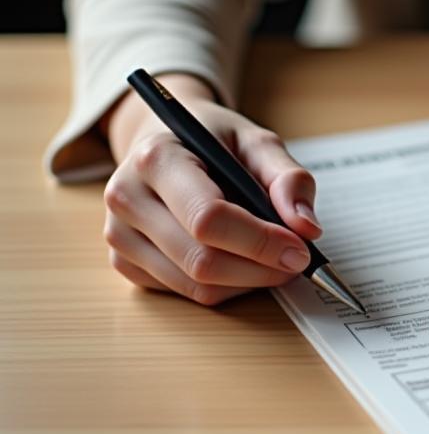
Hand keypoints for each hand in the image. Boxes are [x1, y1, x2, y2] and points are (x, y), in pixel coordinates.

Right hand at [100, 74, 321, 305]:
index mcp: (157, 158)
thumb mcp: (257, 142)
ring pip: (195, 285)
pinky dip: (225, 286)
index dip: (260, 241)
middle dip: (261, 268)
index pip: (208, 217)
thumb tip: (306, 228)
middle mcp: (127, 197)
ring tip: (273, 258)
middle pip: (201, 259)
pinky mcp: (123, 261)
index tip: (300, 249)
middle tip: (298, 260)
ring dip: (248, 281)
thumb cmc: (213, 140)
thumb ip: (288, 178)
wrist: (166, 141)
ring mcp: (118, 234)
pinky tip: (240, 260)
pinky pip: (184, 293)